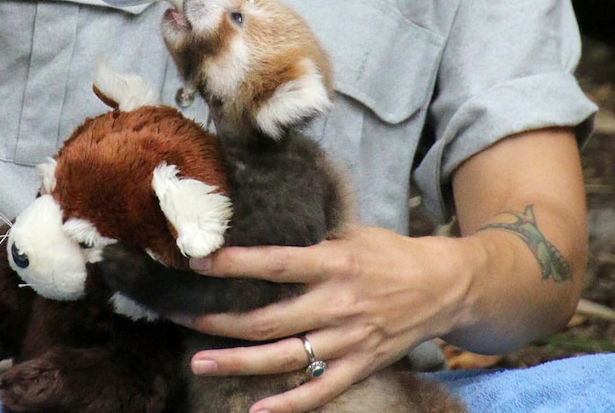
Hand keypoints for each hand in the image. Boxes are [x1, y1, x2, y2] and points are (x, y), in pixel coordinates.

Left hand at [181, 225, 464, 412]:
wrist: (444, 286)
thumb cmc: (391, 253)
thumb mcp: (353, 232)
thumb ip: (311, 238)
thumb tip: (262, 232)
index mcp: (334, 264)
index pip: (275, 264)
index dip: (234, 265)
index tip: (197, 263)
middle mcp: (338, 304)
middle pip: (269, 319)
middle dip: (221, 322)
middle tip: (182, 319)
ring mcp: (349, 339)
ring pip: (285, 357)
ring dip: (239, 362)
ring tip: (200, 363)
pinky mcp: (361, 364)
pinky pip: (322, 390)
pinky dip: (290, 404)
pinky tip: (257, 409)